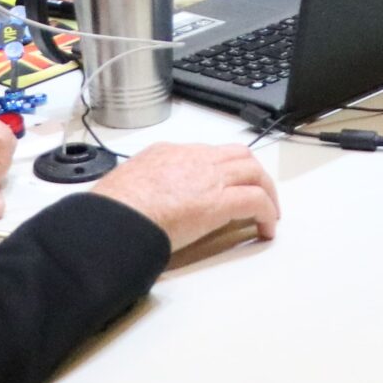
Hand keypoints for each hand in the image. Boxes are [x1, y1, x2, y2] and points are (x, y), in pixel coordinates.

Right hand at [89, 143, 280, 250]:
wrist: (115, 217)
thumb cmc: (112, 207)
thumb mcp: (126, 182)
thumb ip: (143, 185)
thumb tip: (143, 202)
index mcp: (168, 152)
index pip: (208, 152)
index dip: (223, 168)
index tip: (227, 183)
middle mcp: (193, 158)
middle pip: (239, 155)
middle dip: (254, 174)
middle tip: (260, 194)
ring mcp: (209, 176)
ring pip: (254, 172)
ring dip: (267, 191)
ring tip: (270, 212)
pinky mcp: (219, 202)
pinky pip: (255, 201)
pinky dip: (267, 213)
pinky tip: (266, 230)